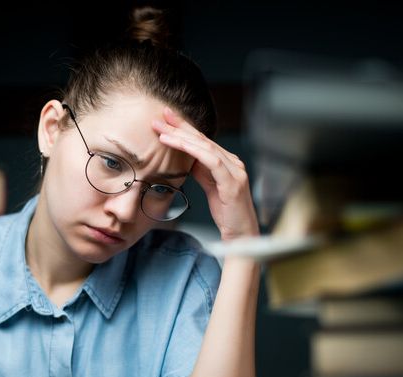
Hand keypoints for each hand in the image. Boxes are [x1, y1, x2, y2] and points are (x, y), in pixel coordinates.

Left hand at [152, 107, 259, 239]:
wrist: (241, 236)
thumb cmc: (227, 214)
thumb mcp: (210, 188)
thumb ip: (201, 171)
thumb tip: (186, 158)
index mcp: (228, 163)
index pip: (203, 141)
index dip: (184, 128)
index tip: (166, 119)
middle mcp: (234, 163)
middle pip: (203, 139)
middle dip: (180, 126)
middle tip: (161, 116)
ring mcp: (235, 171)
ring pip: (206, 146)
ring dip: (182, 137)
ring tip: (163, 131)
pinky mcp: (232, 183)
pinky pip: (211, 161)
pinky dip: (193, 150)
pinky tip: (178, 144)